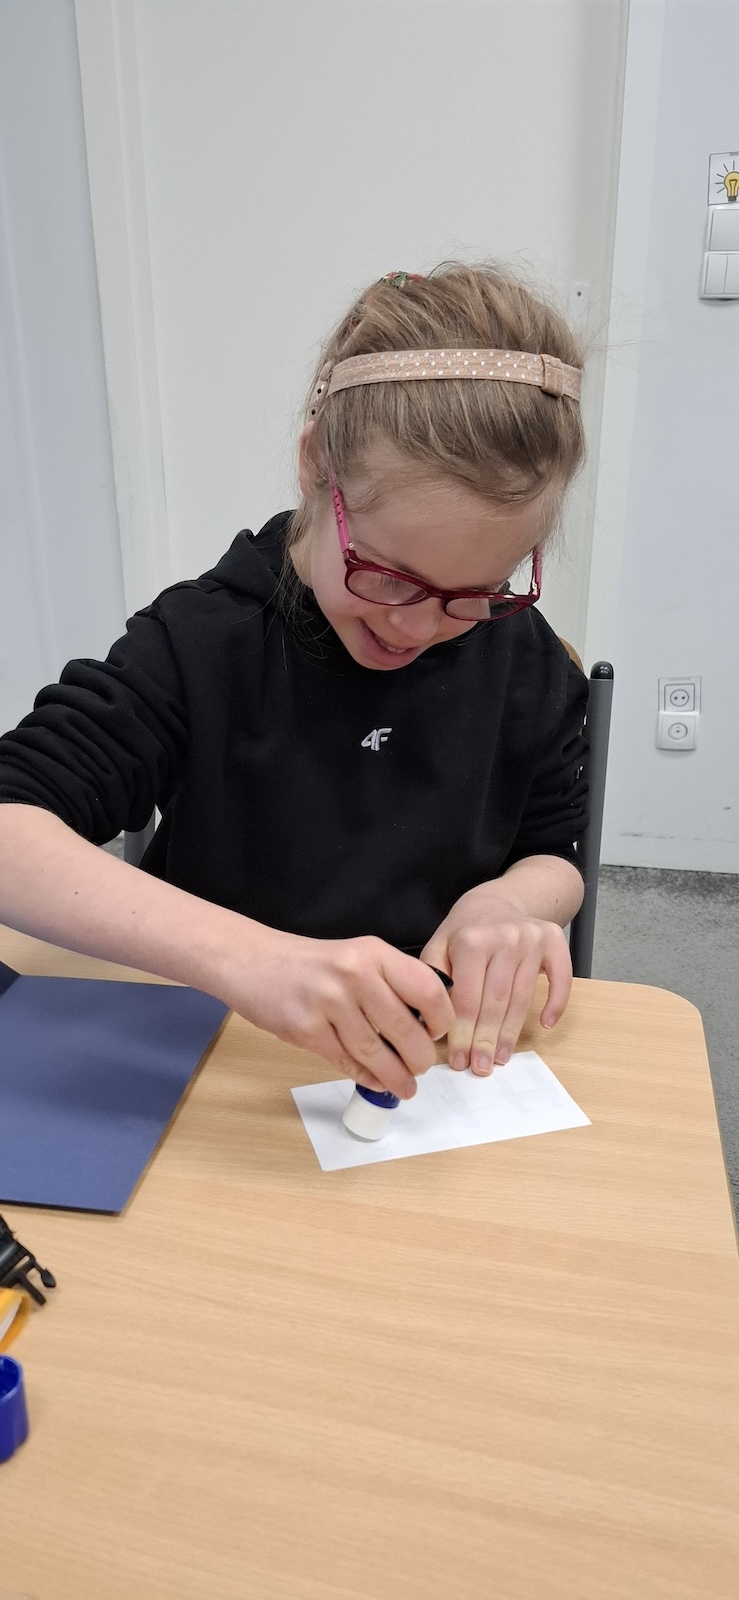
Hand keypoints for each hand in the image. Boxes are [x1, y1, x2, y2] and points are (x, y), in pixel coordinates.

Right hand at [217, 927, 454, 1098]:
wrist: (252, 961)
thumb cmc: (311, 965)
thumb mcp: (356, 958)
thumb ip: (389, 984)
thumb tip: (425, 1028)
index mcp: (374, 953)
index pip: (428, 989)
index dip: (440, 1019)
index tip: (437, 1033)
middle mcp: (355, 974)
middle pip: (406, 1028)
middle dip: (420, 1058)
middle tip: (421, 1067)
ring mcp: (328, 1002)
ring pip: (376, 1052)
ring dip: (396, 1076)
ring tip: (405, 1086)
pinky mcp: (305, 1028)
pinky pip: (346, 1061)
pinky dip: (366, 1076)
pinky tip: (376, 1080)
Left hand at [420, 886, 571, 1075]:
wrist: (497, 902)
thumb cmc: (465, 932)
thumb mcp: (438, 946)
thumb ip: (433, 980)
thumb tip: (428, 1024)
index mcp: (471, 940)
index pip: (467, 998)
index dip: (462, 1034)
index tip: (459, 1059)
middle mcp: (504, 938)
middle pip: (495, 1002)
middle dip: (485, 1040)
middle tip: (480, 1067)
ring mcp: (532, 940)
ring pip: (523, 998)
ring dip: (511, 1033)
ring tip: (500, 1058)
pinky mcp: (554, 941)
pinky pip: (561, 978)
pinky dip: (556, 1004)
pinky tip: (545, 1024)